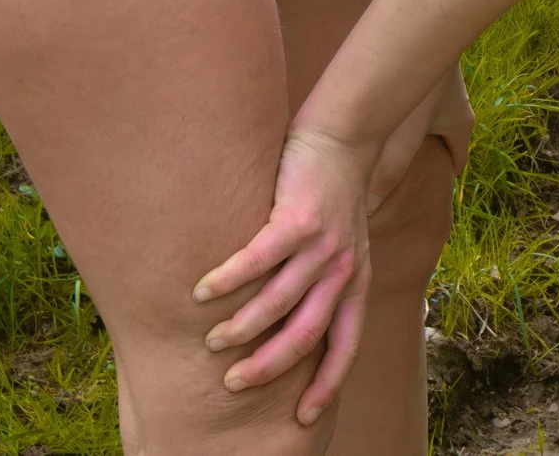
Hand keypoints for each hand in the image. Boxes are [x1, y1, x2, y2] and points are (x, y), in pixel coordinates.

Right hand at [193, 125, 375, 425]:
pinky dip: (227, 279)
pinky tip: (201, 291)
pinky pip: (258, 259)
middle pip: (306, 334)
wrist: (343, 140)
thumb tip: (287, 330)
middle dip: (269, 366)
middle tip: (234, 383)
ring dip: (241, 327)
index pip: (346, 345)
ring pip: (278, 302)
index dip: (327, 384)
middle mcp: (344, 269)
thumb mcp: (345, 249)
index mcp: (357, 282)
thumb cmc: (332, 199)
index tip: (305, 418)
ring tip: (212, 340)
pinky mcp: (299, 218)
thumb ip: (323, 286)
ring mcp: (324, 244)